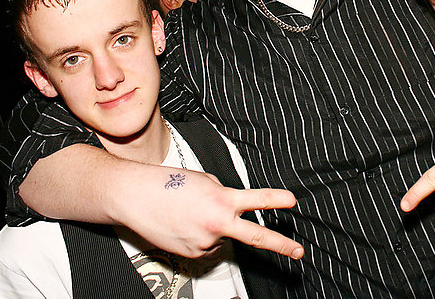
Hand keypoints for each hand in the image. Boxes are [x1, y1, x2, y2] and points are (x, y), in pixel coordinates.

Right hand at [118, 168, 303, 259]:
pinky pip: (206, 246)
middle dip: (280, 246)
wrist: (136, 197)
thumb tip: (234, 209)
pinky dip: (200, 236)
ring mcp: (205, 241)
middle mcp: (217, 223)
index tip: (293, 202)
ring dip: (213, 227)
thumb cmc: (168, 184)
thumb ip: (225, 195)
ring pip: (222, 237)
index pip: (257, 199)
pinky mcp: (193, 254)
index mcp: (222, 199)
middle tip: (298, 252)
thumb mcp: (205, 181)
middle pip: (255, 237)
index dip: (277, 200)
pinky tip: (184, 224)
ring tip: (190, 213)